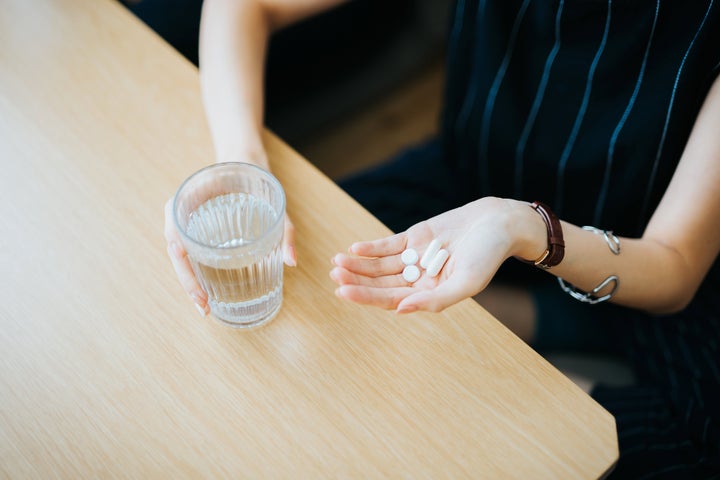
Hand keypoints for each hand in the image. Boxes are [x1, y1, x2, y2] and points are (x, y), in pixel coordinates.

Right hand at [164, 173, 296, 315]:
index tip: (202, 297)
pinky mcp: (194, 226)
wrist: (242, 155)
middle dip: (188, 285)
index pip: (176, 244)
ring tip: (206, 306)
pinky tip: (207, 290)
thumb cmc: (253, 175)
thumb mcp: (272, 201)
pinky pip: (189, 250)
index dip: (186, 275)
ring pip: (180, 257)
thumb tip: (292, 262)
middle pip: (176, 256)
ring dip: (189, 281)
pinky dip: (194, 271)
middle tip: (205, 309)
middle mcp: (179, 211)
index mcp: (186, 201)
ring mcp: (184, 220)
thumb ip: (283, 229)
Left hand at [330, 197, 540, 313]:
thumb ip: (436, 301)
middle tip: (335, 275)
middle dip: (357, 280)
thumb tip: (400, 311)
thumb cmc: (488, 256)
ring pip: (380, 265)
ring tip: (337, 262)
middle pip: (381, 283)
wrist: (500, 222)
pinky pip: (388, 246)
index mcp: (430, 295)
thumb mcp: (467, 282)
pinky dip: (372, 248)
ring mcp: (416, 258)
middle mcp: (420, 280)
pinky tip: (354, 248)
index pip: (391, 300)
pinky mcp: (415, 238)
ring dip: (359, 264)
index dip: (366, 297)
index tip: (343, 291)